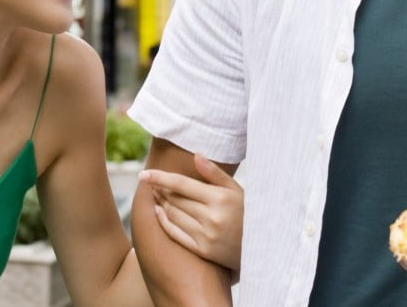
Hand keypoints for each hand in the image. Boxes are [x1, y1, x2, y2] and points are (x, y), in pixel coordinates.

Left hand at [139, 153, 242, 270]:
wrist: (263, 247)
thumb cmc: (248, 213)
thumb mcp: (236, 190)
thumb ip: (214, 173)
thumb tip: (196, 155)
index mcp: (219, 198)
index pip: (181, 185)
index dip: (160, 178)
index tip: (143, 174)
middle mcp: (211, 218)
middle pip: (175, 199)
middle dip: (160, 189)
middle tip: (152, 183)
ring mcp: (206, 236)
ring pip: (173, 215)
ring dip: (161, 203)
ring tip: (156, 194)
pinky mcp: (203, 251)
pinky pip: (175, 234)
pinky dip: (164, 221)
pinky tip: (159, 212)